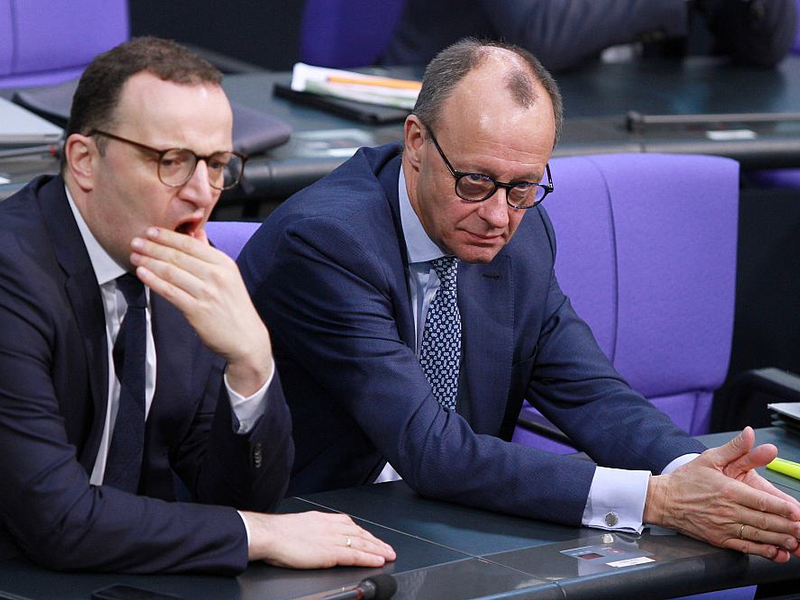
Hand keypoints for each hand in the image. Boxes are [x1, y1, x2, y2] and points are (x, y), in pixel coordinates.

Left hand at [130, 227, 271, 395]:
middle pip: (178, 256)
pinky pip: (170, 292)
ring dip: (149, 262)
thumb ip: (210, 254)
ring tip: (135, 256)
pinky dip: (153, 281)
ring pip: (171, 272)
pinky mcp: (197, 310)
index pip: (191, 245)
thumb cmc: (235, 307)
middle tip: (136, 241)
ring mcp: (207, 293)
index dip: (168, 236)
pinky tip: (143, 274)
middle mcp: (216, 276)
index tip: (151, 231)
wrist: (246, 338)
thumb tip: (196, 234)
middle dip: (153, 247)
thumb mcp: (229, 276)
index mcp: (224, 263)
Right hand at [241, 511, 396, 568]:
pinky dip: (369, 558)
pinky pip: (355, 556)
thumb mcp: (300, 525)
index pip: (350, 525)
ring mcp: (332, 539)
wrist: (270, 535)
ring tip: (388, 554)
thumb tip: (315, 537)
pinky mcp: (330, 553)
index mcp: (323, 519)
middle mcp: (331, 527)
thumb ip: (313, 530)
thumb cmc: (278, 533)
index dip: (364, 533)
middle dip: (376, 541)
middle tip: (388, 548)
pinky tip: (378, 561)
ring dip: (377, 549)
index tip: (372, 537)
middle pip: (360, 534)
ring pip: (361, 544)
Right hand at [644, 427, 799, 562]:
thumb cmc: (686, 480)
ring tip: (795, 540)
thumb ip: (735, 448)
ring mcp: (723, 527)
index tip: (796, 512)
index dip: (782, 508)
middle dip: (787, 526)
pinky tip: (776, 551)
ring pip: (758, 536)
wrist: (663, 500)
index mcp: (728, 491)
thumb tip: (750, 434)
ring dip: (779, 539)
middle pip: (764, 521)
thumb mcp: (710, 458)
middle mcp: (727, 511)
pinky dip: (763, 551)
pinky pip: (745, 547)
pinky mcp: (719, 539)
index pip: (761, 501)